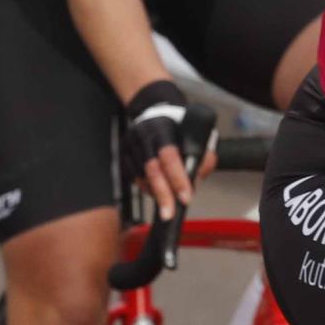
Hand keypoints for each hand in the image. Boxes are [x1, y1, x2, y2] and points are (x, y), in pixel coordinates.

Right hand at [119, 80, 209, 218]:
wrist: (153, 111)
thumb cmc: (179, 127)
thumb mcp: (197, 135)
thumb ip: (203, 159)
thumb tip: (196, 183)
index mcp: (163, 128)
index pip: (169, 156)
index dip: (177, 178)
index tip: (186, 198)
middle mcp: (142, 136)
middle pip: (151, 169)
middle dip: (162, 195)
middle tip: (170, 214)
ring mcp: (129, 145)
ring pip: (141, 177)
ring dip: (156, 193)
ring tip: (168, 203)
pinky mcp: (122, 155)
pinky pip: (134, 178)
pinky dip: (147, 188)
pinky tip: (156, 192)